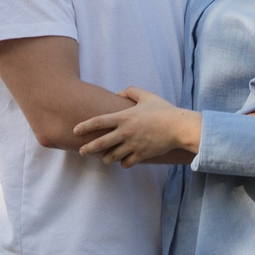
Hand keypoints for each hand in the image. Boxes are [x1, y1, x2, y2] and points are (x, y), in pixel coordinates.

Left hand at [77, 87, 200, 166]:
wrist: (179, 127)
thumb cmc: (164, 110)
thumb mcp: (147, 96)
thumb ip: (131, 91)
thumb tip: (119, 93)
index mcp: (124, 117)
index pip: (98, 122)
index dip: (84, 126)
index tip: (76, 130)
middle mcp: (125, 132)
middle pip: (100, 143)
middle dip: (88, 149)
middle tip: (81, 151)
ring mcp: (133, 145)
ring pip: (112, 156)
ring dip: (107, 158)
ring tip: (105, 158)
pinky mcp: (142, 155)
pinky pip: (127, 163)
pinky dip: (123, 163)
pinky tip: (123, 161)